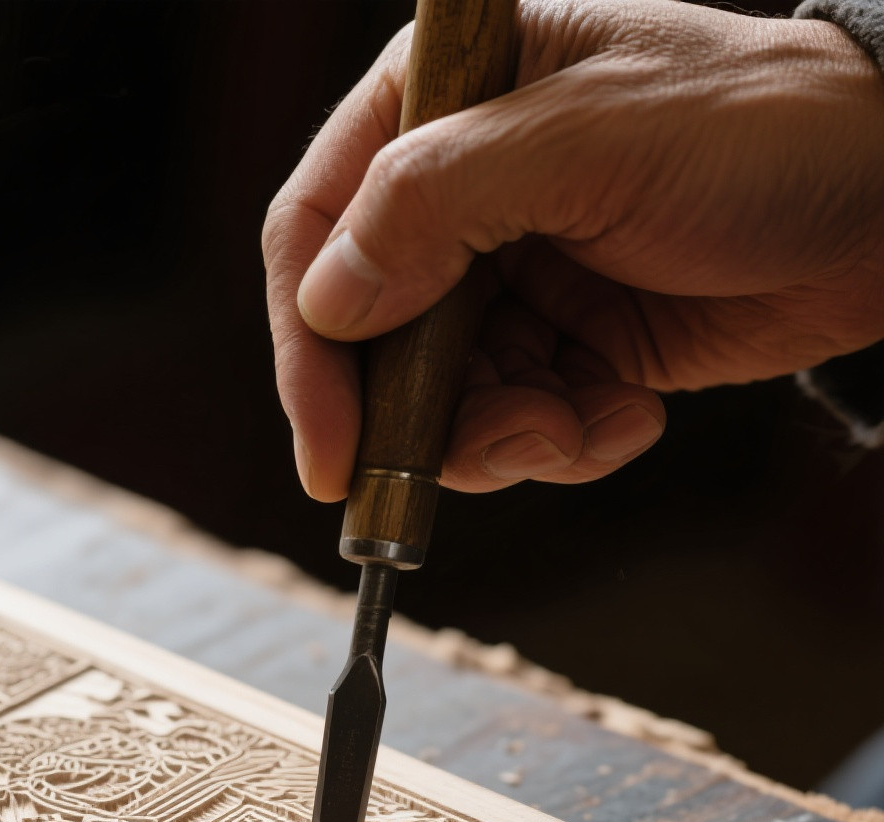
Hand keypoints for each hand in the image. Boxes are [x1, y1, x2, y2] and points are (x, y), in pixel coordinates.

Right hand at [263, 0, 883, 499]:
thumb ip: (437, 201)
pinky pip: (514, 420)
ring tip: (573, 428)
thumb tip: (330, 302)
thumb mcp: (588, 141)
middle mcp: (461, 196)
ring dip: (497, 439)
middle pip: (369, 335)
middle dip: (411, 417)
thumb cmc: (758, 132)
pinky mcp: (562, 342)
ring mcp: (510, 275)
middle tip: (459, 465)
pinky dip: (559, 442)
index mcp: (442, 109)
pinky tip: (624, 417)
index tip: (328, 449)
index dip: (309, 347)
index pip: (319, 229)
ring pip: (439, 396)